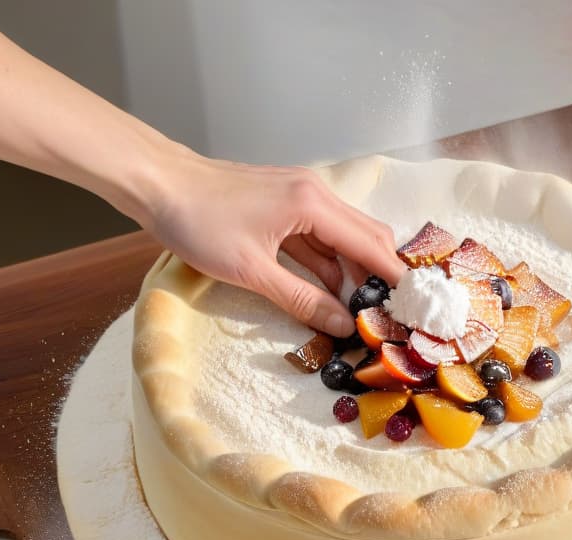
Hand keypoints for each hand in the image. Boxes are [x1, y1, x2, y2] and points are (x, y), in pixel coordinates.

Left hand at [146, 152, 403, 336]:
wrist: (158, 183)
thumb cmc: (198, 222)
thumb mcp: (252, 272)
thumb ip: (302, 299)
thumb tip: (342, 325)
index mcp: (313, 205)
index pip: (371, 245)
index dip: (395, 278)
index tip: (413, 306)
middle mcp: (315, 193)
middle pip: (367, 236)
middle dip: (380, 274)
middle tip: (387, 311)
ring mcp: (300, 195)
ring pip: (344, 236)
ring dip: (354, 270)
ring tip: (359, 308)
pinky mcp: (284, 202)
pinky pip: (320, 234)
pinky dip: (329, 261)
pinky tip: (327, 288)